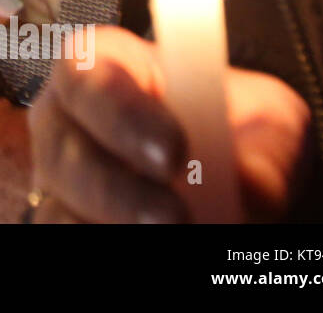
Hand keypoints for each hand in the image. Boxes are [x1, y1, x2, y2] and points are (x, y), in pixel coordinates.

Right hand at [28, 25, 310, 222]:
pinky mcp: (64, 223)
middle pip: (63, 155)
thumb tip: (247, 190)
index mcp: (99, 67)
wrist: (235, 168)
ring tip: (172, 238)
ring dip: (111, 226)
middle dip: (118, 192)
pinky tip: (156, 255)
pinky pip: (67, 239)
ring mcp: (57, 183)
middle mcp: (62, 123)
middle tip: (175, 217)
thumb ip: (259, 150)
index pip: (88, 79)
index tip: (175, 151)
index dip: (123, 114)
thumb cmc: (239, 126)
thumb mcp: (265, 123)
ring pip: (58, 213)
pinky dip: (108, 244)